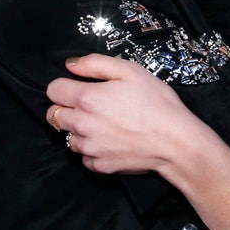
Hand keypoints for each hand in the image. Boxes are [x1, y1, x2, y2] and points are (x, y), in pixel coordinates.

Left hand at [45, 54, 204, 174]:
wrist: (175, 141)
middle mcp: (82, 124)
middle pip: (54, 115)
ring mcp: (89, 148)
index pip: (53, 90)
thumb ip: (95, 64)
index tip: (80, 87)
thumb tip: (71, 65)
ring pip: (68, 137)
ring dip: (79, 130)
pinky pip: (84, 157)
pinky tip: (110, 141)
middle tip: (91, 106)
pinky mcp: (100, 166)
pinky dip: (92, 150)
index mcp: (87, 98)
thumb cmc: (157, 103)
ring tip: (104, 124)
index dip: (65, 85)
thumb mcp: (130, 71)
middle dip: (67, 108)